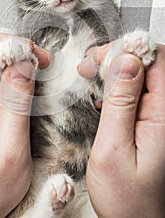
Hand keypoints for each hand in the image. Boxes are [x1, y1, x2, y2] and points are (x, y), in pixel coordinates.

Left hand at [0, 34, 49, 217]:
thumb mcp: (12, 153)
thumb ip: (16, 106)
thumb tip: (23, 66)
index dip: (1, 45)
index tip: (29, 52)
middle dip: (11, 50)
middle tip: (41, 60)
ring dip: (11, 63)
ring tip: (37, 70)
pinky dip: (8, 76)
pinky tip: (24, 84)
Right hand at [79, 44, 164, 217]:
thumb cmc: (126, 198)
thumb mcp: (113, 148)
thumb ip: (120, 103)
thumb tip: (125, 62)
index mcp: (164, 116)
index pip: (158, 61)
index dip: (129, 51)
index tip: (101, 58)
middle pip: (150, 64)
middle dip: (119, 57)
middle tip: (91, 64)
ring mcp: (161, 117)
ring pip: (143, 75)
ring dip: (117, 70)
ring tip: (91, 74)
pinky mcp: (152, 122)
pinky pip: (138, 91)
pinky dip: (118, 85)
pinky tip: (103, 94)